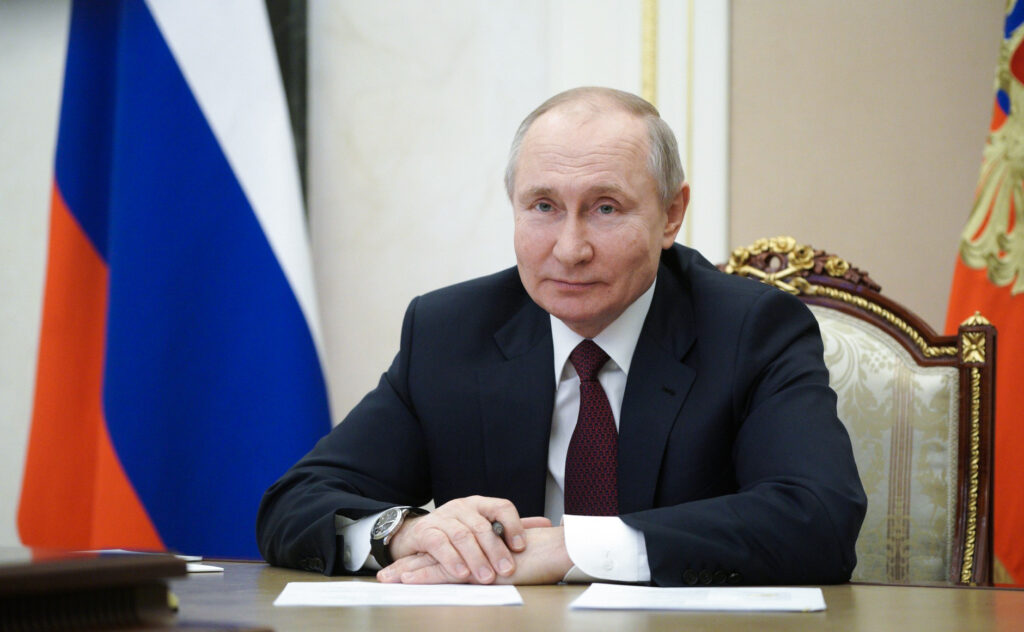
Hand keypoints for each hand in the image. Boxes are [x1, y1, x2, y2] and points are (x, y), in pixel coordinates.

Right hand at [379, 526, 571, 584]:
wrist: (417, 534)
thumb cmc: (456, 531)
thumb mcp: (483, 526)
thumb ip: (511, 527)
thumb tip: (547, 525)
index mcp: (480, 504)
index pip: (501, 507)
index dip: (514, 525)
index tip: (522, 547)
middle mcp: (461, 507)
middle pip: (482, 526)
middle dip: (495, 550)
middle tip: (507, 570)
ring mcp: (442, 517)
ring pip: (462, 535)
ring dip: (476, 558)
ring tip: (486, 578)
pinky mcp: (424, 531)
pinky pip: (439, 544)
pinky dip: (451, 560)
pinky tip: (461, 573)